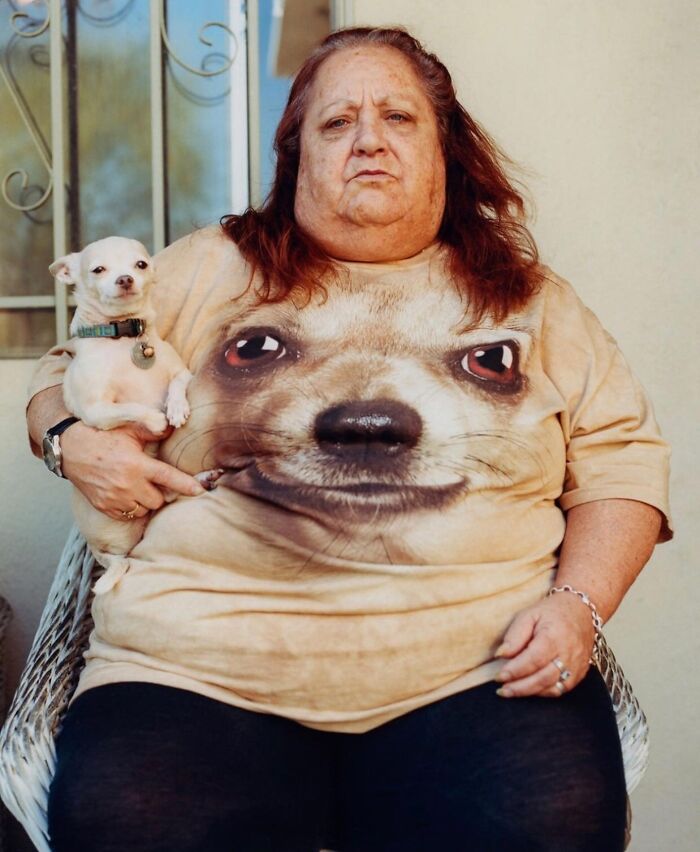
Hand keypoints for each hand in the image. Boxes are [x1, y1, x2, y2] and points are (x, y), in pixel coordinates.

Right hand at [61, 421, 204, 520]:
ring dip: (145, 502)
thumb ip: (153, 431)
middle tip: (151, 481)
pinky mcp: (104, 507)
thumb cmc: (103, 436)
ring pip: (143, 510)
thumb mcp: (129, 429)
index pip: (168, 478)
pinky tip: (125, 494)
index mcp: (137, 464)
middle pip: (157, 500)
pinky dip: (130, 508)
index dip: (186, 485)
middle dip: (158, 492)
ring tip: (137, 487)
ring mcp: (114, 498)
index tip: (200, 491)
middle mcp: (127, 484)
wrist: (70, 448)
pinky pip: (126, 515)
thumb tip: (173, 427)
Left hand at [494, 593, 595, 697]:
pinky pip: (561, 689)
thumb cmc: (551, 612)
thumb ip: (515, 635)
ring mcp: (576, 665)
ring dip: (530, 692)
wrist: (581, 611)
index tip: (499, 677)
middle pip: (543, 678)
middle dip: (520, 687)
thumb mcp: (529, 615)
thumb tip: (501, 655)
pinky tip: (529, 689)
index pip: (533, 659)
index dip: (515, 671)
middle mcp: (568, 654)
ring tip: (511, 691)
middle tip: (502, 690)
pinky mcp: (580, 673)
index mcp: (554, 637)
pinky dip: (543, 692)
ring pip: (552, 687)